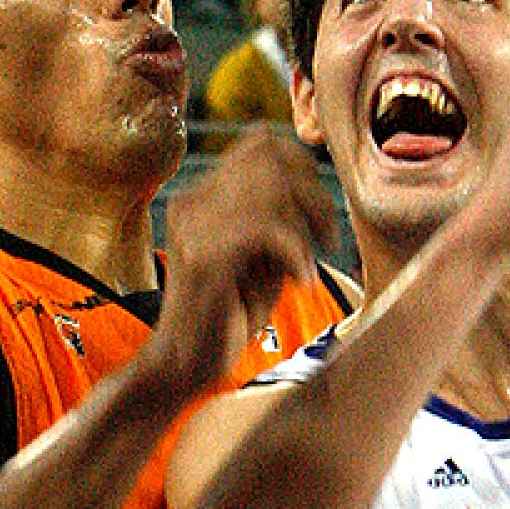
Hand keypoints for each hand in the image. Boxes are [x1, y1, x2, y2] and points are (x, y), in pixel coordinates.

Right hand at [141, 129, 336, 404]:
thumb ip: (281, 219)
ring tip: (308, 267)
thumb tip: (315, 187)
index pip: (263, 142)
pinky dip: (296, 254)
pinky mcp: (202, 257)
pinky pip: (266, 229)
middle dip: (313, 196)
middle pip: (271, 158)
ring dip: (305, 228)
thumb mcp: (263, 256)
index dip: (304, 169)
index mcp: (204, 194)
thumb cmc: (230, 313)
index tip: (320, 217)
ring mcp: (194, 226)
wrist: (183, 366)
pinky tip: (302, 283)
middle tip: (326, 241)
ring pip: (272, 190)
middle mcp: (194, 201)